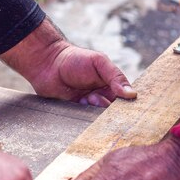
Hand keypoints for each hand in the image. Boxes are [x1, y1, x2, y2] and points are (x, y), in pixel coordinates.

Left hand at [0, 17, 136, 106]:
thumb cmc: (75, 59)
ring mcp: (88, 105)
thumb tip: (132, 94)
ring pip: (98, 118)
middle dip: (106, 109)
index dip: (125, 105)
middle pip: (112, 112)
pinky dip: (82, 118)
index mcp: (111, 85)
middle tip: (95, 98)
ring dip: (93, 111)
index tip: (121, 106)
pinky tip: (78, 105)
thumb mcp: (99, 63)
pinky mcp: (75, 112)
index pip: (125, 100)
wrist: (47, 63)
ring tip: (85, 98)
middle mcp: (102, 96)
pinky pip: (83, 121)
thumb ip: (115, 77)